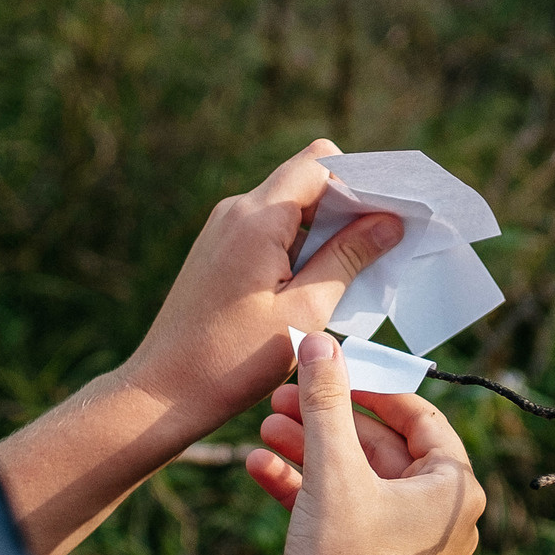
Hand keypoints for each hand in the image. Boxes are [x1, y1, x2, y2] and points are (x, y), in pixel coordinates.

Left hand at [120, 139, 406, 438]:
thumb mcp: (306, 311)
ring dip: (325, 230)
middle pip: (306, 180)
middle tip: (382, 245)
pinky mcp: (218, 250)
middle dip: (348, 206)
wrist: (163, 391)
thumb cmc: (234, 359)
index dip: (361, 181)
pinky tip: (316, 286)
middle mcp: (235, 211)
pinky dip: (299, 246)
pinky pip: (269, 230)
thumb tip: (389, 221)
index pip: (320, 163)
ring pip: (290, 207)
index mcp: (257, 218)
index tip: (391, 214)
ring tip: (353, 273)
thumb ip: (348, 258)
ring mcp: (223, 229)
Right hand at [248, 332, 485, 554]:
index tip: (328, 367)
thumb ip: (326, 403)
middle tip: (281, 395)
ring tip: (263, 426)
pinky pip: (343, 512)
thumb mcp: (332, 470)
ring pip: (357, 479)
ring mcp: (406, 545)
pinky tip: (259, 467)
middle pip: (382, 447)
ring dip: (310, 450)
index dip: (370, 385)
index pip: (420, 416)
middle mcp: (441, 517)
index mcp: (455, 490)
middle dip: (328, 419)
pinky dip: (306, 489)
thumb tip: (320, 344)